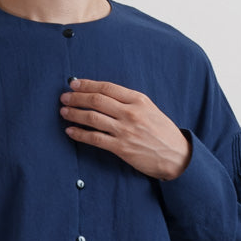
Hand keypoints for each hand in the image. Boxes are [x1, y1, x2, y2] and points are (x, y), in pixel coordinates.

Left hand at [58, 78, 192, 180]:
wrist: (176, 156)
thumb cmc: (163, 133)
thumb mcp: (150, 110)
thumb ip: (130, 103)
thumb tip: (106, 97)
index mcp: (138, 99)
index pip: (107, 87)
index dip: (88, 84)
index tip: (74, 83)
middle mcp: (131, 113)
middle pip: (97, 100)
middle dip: (77, 97)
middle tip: (64, 97)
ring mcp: (125, 130)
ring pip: (93, 118)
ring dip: (75, 113)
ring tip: (64, 111)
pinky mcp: (121, 148)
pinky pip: (95, 139)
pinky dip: (80, 134)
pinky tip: (70, 131)